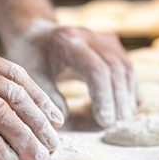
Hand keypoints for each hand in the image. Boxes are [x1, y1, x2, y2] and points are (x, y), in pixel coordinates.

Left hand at [6, 19, 139, 127]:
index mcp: (69, 41)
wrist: (34, 34)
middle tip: (114, 125)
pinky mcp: (111, 47)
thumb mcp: (32, 76)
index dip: (103, 97)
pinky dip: (128, 88)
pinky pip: (127, 68)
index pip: (96, 69)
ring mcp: (103, 39)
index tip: (104, 122)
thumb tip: (65, 121)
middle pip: (116, 68)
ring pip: (126, 67)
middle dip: (119, 100)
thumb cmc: (30, 56)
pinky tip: (126, 108)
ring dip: (126, 96)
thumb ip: (48, 98)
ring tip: (120, 120)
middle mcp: (90, 36)